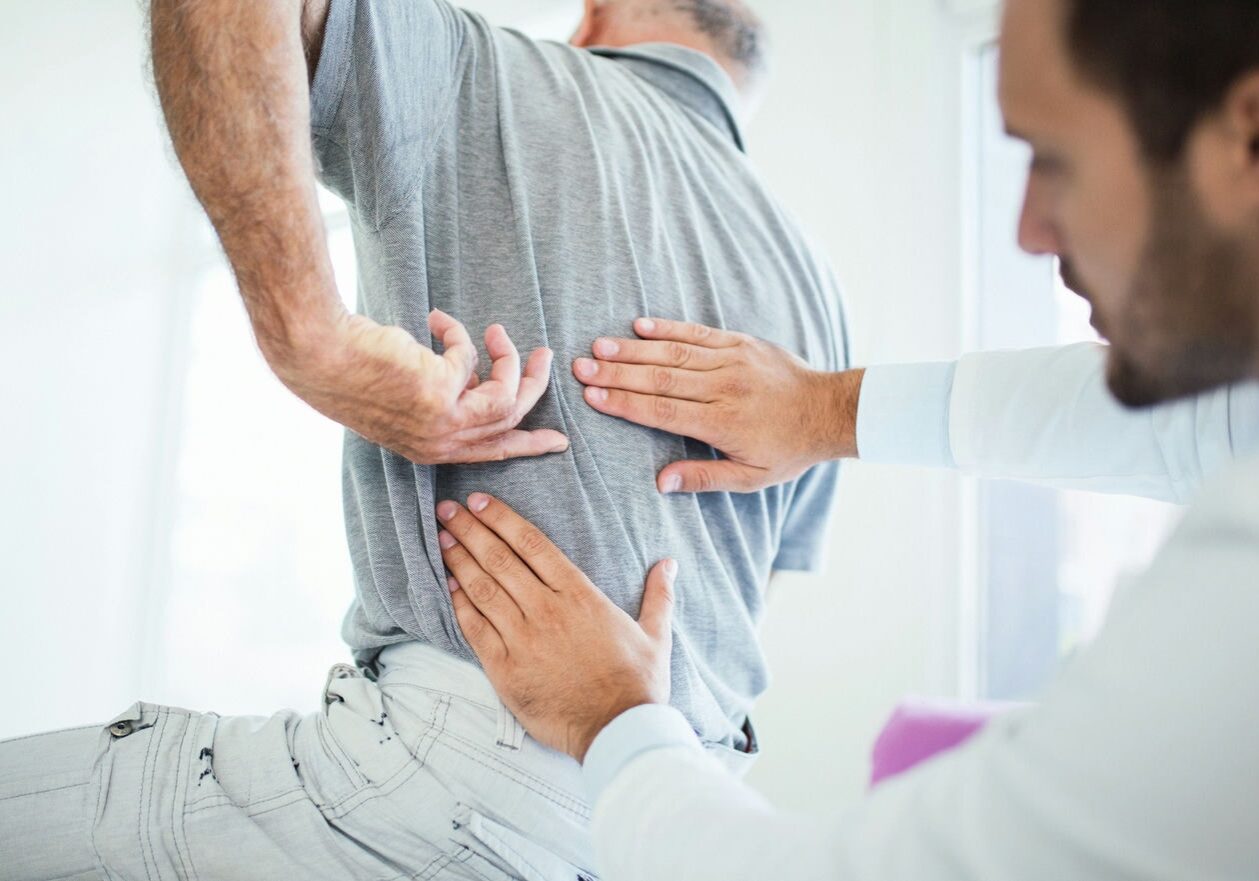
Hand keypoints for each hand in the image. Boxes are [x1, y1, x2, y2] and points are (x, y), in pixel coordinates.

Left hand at [272, 309, 568, 463]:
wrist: (321, 357)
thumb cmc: (355, 371)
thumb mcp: (409, 397)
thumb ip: (446, 397)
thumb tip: (476, 378)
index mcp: (432, 450)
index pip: (493, 452)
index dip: (528, 445)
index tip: (558, 441)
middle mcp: (441, 443)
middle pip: (511, 421)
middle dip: (534, 386)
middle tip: (545, 356)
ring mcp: (443, 421)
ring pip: (506, 394)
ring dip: (509, 358)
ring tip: (497, 330)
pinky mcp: (442, 392)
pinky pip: (470, 357)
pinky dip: (457, 333)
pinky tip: (435, 319)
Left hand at [435, 493, 675, 762]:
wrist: (617, 731)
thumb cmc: (637, 684)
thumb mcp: (655, 634)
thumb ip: (658, 595)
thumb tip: (668, 563)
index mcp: (579, 595)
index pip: (532, 544)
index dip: (502, 519)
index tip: (479, 502)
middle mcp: (547, 610)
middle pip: (500, 559)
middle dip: (470, 530)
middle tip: (447, 509)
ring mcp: (523, 639)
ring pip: (483, 589)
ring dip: (459, 560)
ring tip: (441, 538)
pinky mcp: (505, 669)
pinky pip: (475, 628)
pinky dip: (459, 604)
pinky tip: (446, 585)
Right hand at [572, 318, 863, 492]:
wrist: (830, 410)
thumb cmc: (788, 449)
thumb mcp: (750, 477)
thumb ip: (703, 478)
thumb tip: (659, 482)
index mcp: (722, 422)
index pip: (662, 411)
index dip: (625, 403)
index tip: (592, 396)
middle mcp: (723, 387)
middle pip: (660, 378)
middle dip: (616, 373)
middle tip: (580, 368)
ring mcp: (732, 360)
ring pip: (673, 352)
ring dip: (632, 349)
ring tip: (598, 346)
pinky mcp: (740, 343)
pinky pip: (698, 333)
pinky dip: (667, 328)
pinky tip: (639, 325)